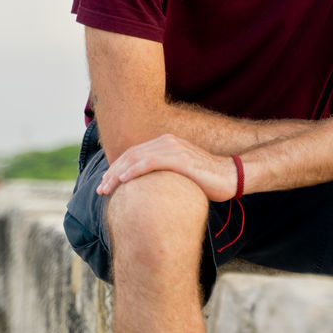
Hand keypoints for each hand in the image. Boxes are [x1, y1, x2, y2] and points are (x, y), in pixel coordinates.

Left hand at [96, 133, 238, 201]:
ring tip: (106, 187)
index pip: (134, 153)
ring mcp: (174, 149)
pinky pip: (151, 162)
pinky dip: (134, 170)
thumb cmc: (207, 179)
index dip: (117, 167)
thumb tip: (147, 190)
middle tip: (100, 189)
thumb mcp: (180, 174)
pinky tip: (123, 180)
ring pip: (136, 158)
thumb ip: (164, 175)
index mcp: (166, 144)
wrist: (231, 176)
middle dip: (112, 172)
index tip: (105, 183)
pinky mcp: (180, 159)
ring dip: (117, 173)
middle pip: (131, 155)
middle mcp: (168, 142)